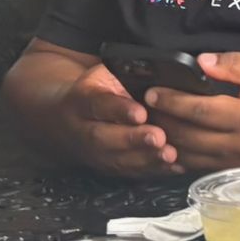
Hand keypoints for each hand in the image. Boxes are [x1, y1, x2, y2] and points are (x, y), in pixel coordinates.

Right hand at [60, 60, 176, 177]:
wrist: (67, 119)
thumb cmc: (95, 92)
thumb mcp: (104, 73)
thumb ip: (125, 72)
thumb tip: (154, 68)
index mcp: (83, 100)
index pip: (100, 104)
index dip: (120, 110)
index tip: (141, 113)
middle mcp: (84, 129)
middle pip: (105, 137)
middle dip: (133, 140)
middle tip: (158, 137)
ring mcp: (94, 152)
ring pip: (117, 159)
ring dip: (145, 159)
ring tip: (169, 154)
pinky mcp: (107, 167)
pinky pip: (128, 172)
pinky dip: (152, 171)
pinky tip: (172, 167)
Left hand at [143, 51, 239, 171]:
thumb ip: (238, 65)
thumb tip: (202, 62)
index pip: (199, 109)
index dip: (171, 101)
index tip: (152, 92)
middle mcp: (234, 143)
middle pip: (185, 134)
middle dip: (159, 120)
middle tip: (140, 106)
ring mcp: (228, 162)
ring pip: (184, 153)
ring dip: (162, 138)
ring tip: (147, 122)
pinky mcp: (226, 172)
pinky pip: (192, 165)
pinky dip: (174, 154)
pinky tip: (164, 142)